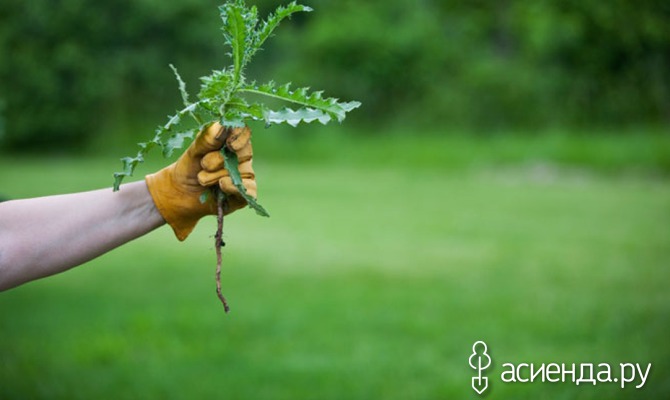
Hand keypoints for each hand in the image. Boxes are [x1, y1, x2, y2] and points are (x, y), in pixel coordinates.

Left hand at [145, 123, 256, 240]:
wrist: (181, 193)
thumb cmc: (189, 167)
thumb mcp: (193, 151)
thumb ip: (207, 139)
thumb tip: (222, 126)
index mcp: (232, 140)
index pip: (244, 132)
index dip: (240, 137)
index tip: (229, 144)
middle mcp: (242, 157)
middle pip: (243, 153)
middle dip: (220, 159)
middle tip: (203, 165)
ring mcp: (244, 176)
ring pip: (241, 173)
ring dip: (217, 176)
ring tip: (201, 180)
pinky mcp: (244, 195)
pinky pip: (248, 191)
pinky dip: (233, 187)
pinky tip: (221, 185)